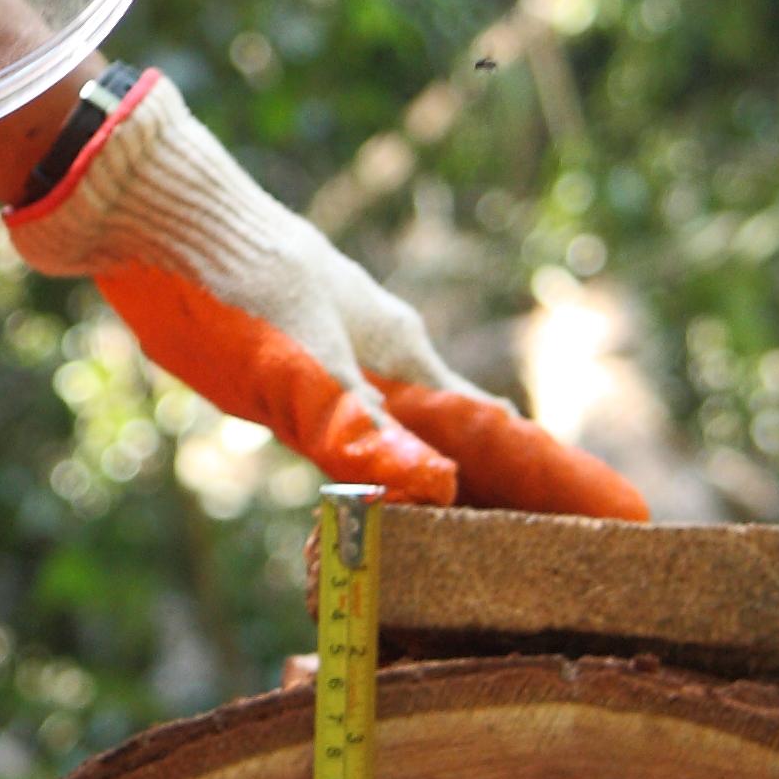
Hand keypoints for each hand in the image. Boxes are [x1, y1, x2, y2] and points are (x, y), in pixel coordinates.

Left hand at [7, 74, 647, 518]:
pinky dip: (391, 479)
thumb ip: (358, 426)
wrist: (148, 212)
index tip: (631, 524)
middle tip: (572, 566)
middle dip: (520, 502)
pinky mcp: (293, 375)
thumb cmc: (229, 273)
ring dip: (457, 494)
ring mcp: (342, 367)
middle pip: (471, 447)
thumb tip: (434, 493)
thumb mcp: (297, 358)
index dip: (560, 483)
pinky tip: (389, 500)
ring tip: (497, 551)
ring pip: (419, 444)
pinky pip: (365, 441)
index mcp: (403, 356)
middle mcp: (385, 363)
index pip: (502, 437)